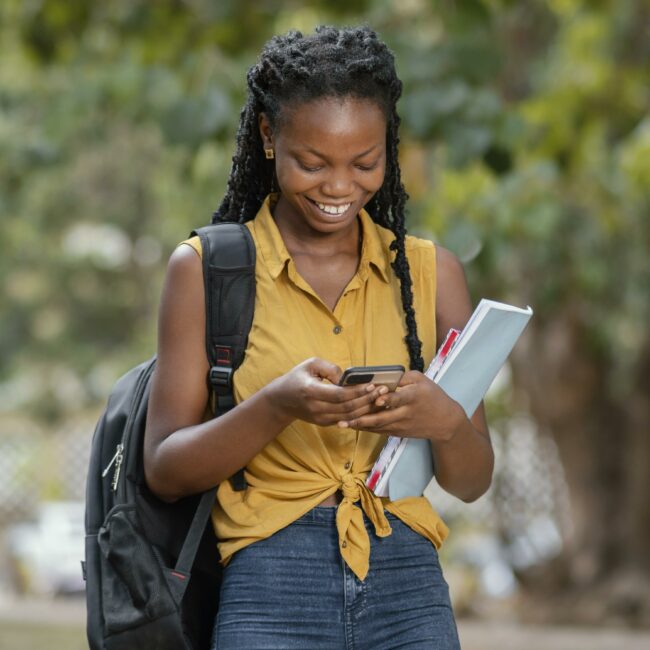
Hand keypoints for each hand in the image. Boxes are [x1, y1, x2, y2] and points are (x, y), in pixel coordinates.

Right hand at [266, 357, 389, 427]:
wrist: (282, 400)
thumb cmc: (297, 378)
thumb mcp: (310, 364)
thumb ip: (330, 368)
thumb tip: (347, 378)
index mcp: (311, 392)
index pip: (339, 395)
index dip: (357, 391)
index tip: (371, 385)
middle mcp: (316, 408)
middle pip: (347, 408)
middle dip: (367, 400)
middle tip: (382, 391)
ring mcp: (320, 418)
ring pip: (349, 417)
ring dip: (366, 409)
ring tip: (380, 399)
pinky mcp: (324, 423)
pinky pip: (345, 421)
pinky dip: (360, 415)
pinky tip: (371, 407)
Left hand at [336, 370, 465, 441]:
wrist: (445, 422)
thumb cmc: (432, 396)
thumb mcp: (421, 380)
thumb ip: (402, 377)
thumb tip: (382, 376)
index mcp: (414, 396)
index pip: (399, 398)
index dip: (387, 399)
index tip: (376, 399)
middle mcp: (406, 412)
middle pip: (383, 417)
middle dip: (363, 418)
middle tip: (345, 417)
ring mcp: (402, 425)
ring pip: (378, 426)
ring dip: (360, 425)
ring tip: (342, 423)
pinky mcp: (399, 432)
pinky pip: (380, 431)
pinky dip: (366, 428)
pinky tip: (352, 425)